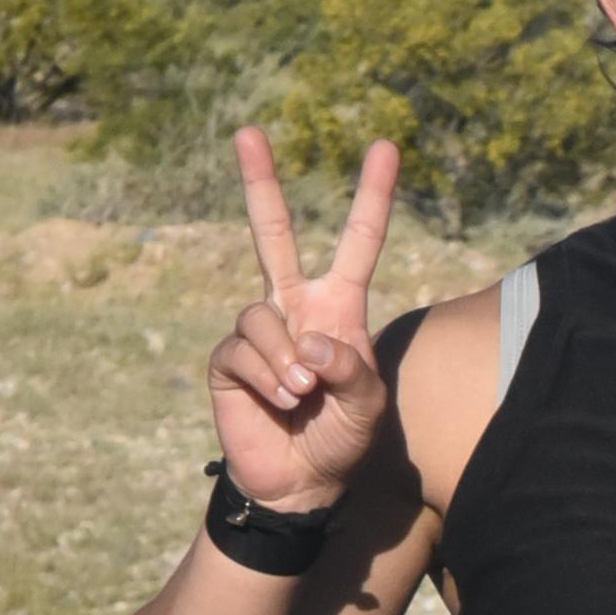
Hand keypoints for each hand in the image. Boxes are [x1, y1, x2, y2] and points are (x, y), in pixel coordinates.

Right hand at [206, 127, 400, 517]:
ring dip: (286, 361)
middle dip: (260, 182)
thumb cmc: (342, 440)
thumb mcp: (368, 408)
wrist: (299, 483)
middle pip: (272, 234)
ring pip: (260, 316)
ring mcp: (258, 330)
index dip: (372, 197)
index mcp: (338, 308)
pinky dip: (267, 380)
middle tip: (249, 131)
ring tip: (303, 396)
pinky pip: (242, 352)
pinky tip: (280, 403)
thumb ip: (354, 373)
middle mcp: (294, 307)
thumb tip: (312, 344)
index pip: (358, 243)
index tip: (387, 147)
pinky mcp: (228, 360)